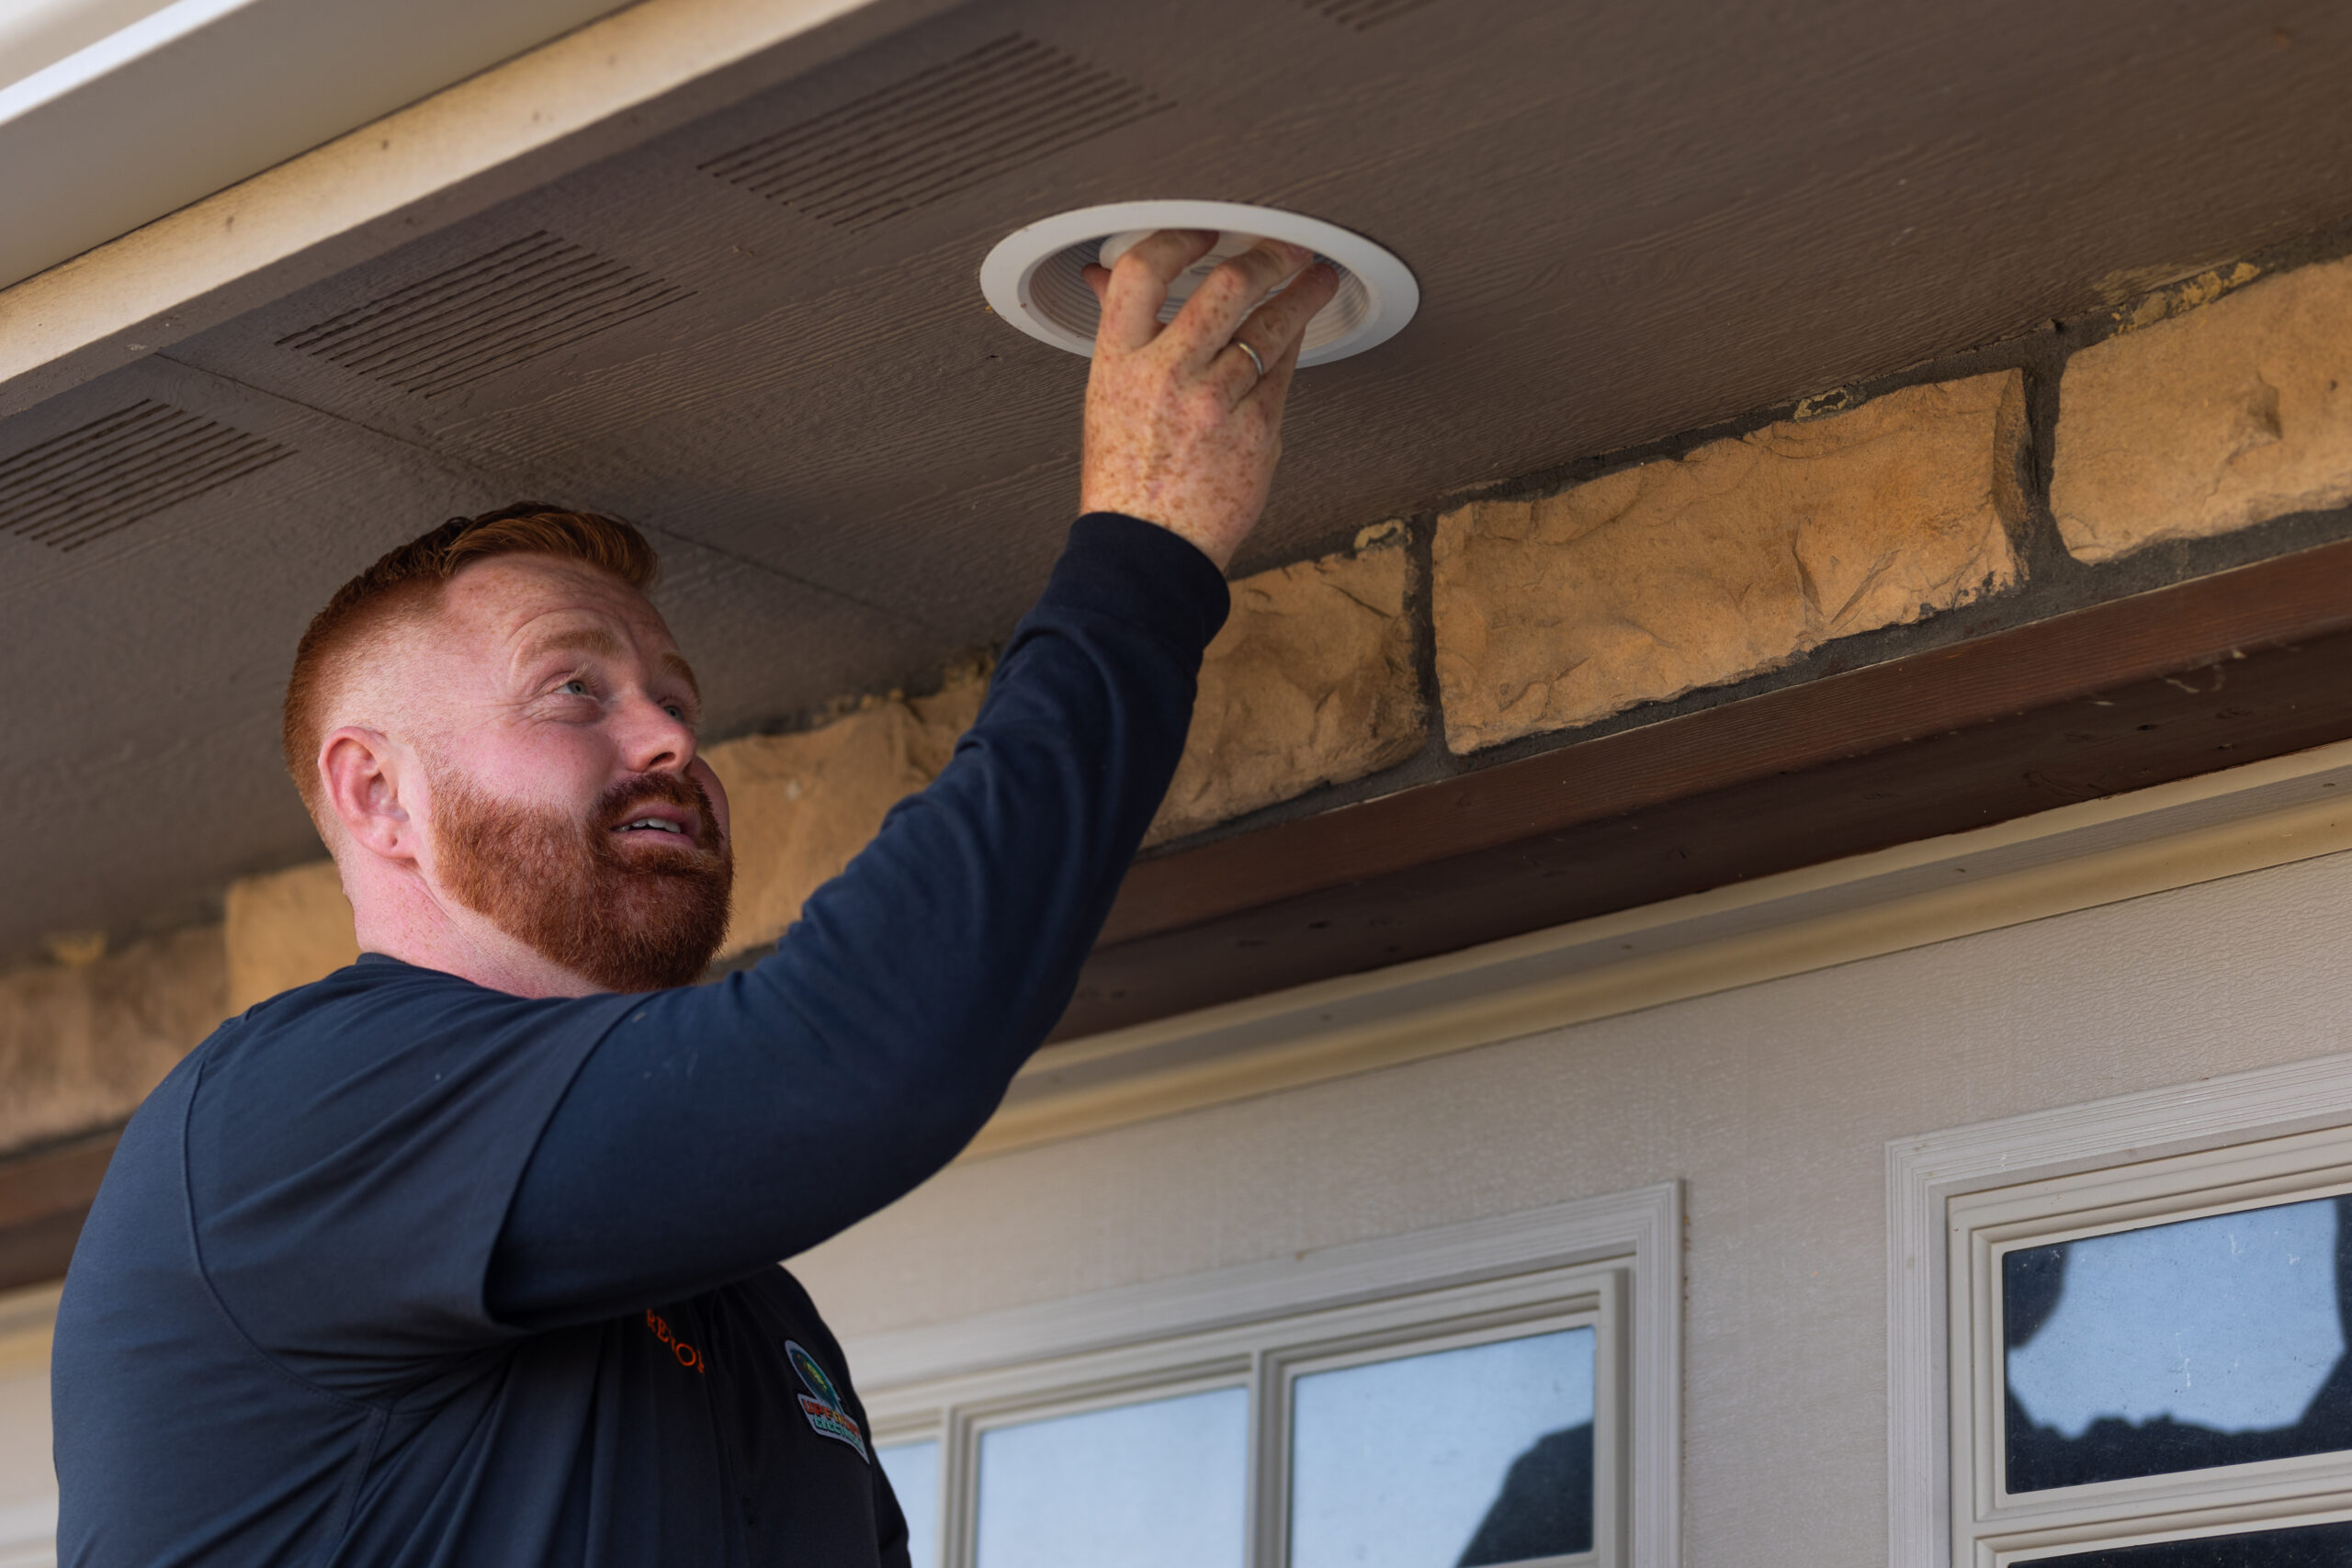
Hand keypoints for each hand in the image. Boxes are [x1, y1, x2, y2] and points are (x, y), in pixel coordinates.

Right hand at [1079, 230, 1340, 569]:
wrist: (1148, 547)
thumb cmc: (1123, 479)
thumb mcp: (1104, 395)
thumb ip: (1117, 330)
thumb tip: (1108, 279)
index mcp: (1119, 362)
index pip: (1145, 271)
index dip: (1181, 237)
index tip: (1206, 229)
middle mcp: (1167, 376)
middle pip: (1228, 287)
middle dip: (1268, 256)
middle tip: (1286, 247)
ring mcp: (1216, 403)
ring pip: (1271, 326)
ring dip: (1301, 293)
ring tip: (1314, 279)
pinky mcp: (1257, 430)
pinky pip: (1284, 371)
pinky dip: (1293, 346)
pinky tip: (1298, 334)